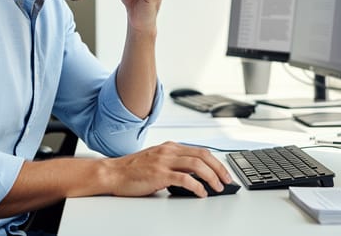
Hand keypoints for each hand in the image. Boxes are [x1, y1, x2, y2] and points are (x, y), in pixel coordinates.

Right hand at [103, 141, 232, 197]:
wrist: (113, 173)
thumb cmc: (132, 169)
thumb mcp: (156, 160)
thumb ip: (173, 163)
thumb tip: (194, 176)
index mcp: (170, 147)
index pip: (200, 150)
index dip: (216, 161)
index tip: (224, 172)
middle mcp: (169, 151)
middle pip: (203, 156)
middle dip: (219, 169)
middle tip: (227, 180)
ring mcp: (164, 162)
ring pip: (197, 165)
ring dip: (211, 177)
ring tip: (217, 187)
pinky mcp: (159, 174)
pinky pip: (184, 179)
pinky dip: (197, 186)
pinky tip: (201, 193)